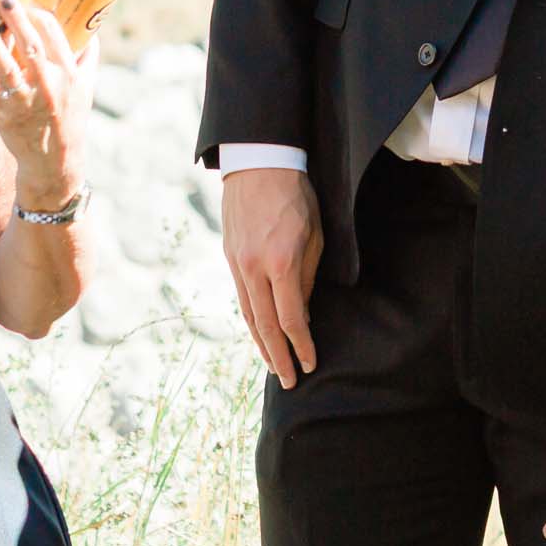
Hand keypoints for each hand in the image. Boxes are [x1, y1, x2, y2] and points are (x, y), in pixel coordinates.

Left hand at [0, 0, 94, 210]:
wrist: (54, 160)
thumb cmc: (71, 117)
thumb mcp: (87, 87)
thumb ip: (87, 57)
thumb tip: (89, 27)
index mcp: (70, 75)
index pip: (55, 37)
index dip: (39, 15)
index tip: (27, 1)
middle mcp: (48, 86)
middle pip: (31, 46)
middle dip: (16, 20)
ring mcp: (23, 101)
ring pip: (5, 68)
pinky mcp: (1, 114)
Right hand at [221, 167, 323, 387]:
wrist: (259, 164)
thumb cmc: (297, 196)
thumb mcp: (315, 233)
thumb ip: (307, 275)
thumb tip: (302, 310)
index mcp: (280, 261)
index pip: (290, 317)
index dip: (301, 344)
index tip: (311, 362)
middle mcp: (254, 268)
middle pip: (264, 325)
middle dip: (278, 356)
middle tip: (290, 381)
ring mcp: (238, 264)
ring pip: (248, 316)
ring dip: (261, 345)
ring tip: (274, 366)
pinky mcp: (230, 258)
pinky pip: (241, 298)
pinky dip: (250, 321)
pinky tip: (259, 334)